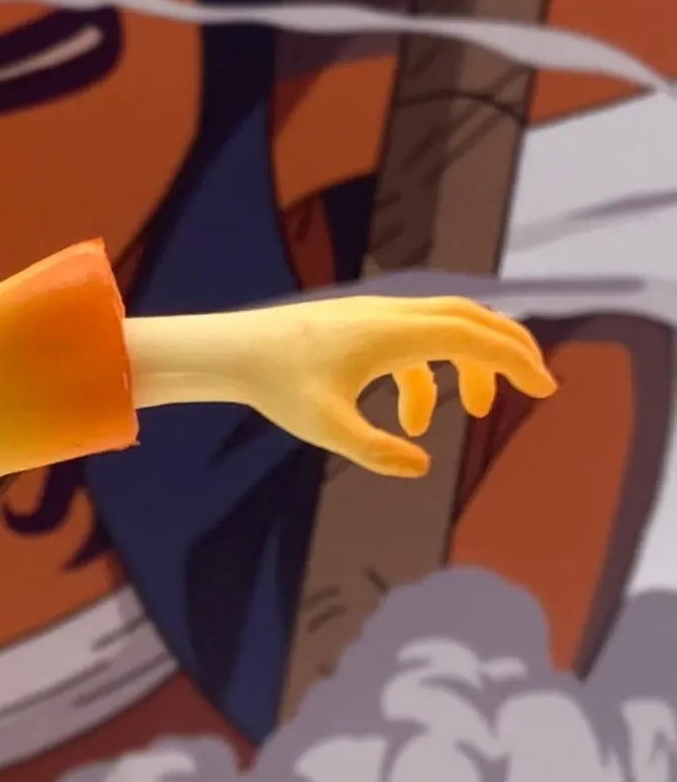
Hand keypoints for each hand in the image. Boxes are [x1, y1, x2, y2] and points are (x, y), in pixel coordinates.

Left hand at [244, 295, 555, 477]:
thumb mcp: (325, 426)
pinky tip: (411, 420)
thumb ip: (375, 451)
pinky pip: (414, 341)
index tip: (544, 389)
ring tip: (477, 410)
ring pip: (445, 328)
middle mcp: (394, 314)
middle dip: (509, 351)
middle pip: (473, 320)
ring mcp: (378, 316)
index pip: (476, 338)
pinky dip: (428, 375)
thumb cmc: (277, 385)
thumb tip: (421, 466)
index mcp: (396, 333)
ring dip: (468, 367)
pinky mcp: (361, 325)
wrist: (236, 350)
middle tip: (535, 386)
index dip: (516, 361)